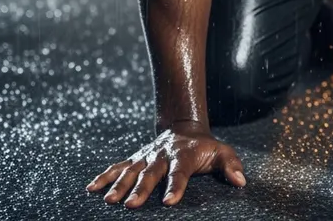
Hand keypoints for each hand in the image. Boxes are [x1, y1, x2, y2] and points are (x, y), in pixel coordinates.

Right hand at [86, 121, 245, 207]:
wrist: (185, 126)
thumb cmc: (204, 147)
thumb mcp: (221, 152)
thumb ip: (230, 165)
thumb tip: (241, 181)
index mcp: (183, 155)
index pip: (180, 172)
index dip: (175, 186)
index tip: (169, 202)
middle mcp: (162, 155)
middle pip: (151, 173)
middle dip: (141, 189)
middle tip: (131, 206)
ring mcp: (147, 156)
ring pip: (131, 170)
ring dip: (119, 185)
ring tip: (109, 200)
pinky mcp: (136, 158)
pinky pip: (118, 166)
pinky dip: (105, 176)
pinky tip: (91, 188)